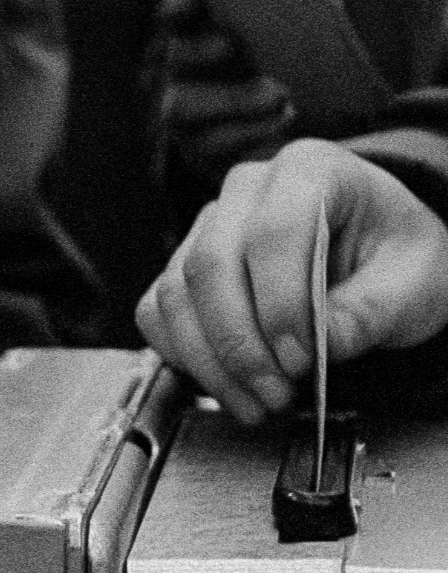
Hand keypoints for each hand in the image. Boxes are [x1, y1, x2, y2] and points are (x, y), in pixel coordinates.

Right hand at [136, 138, 447, 423]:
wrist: (377, 250)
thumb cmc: (394, 253)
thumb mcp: (414, 281)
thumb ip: (370, 312)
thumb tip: (321, 348)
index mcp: (309, 171)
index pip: (273, 233)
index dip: (281, 304)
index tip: (302, 360)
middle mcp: (246, 190)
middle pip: (211, 264)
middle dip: (239, 342)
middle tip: (275, 393)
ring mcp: (207, 226)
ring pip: (177, 292)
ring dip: (208, 359)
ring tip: (254, 402)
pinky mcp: (184, 265)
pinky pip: (158, 311)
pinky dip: (182, 354)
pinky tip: (223, 384)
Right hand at [147, 0, 295, 217]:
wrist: (312, 122)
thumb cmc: (294, 65)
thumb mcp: (288, 36)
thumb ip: (273, 18)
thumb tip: (275, 3)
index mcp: (199, 34)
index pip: (176, 14)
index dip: (180, 3)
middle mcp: (181, 73)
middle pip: (176, 58)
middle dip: (200, 50)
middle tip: (230, 45)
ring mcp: (184, 116)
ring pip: (180, 106)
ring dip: (231, 98)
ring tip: (279, 95)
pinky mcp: (200, 152)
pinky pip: (212, 145)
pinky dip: (251, 130)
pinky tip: (285, 116)